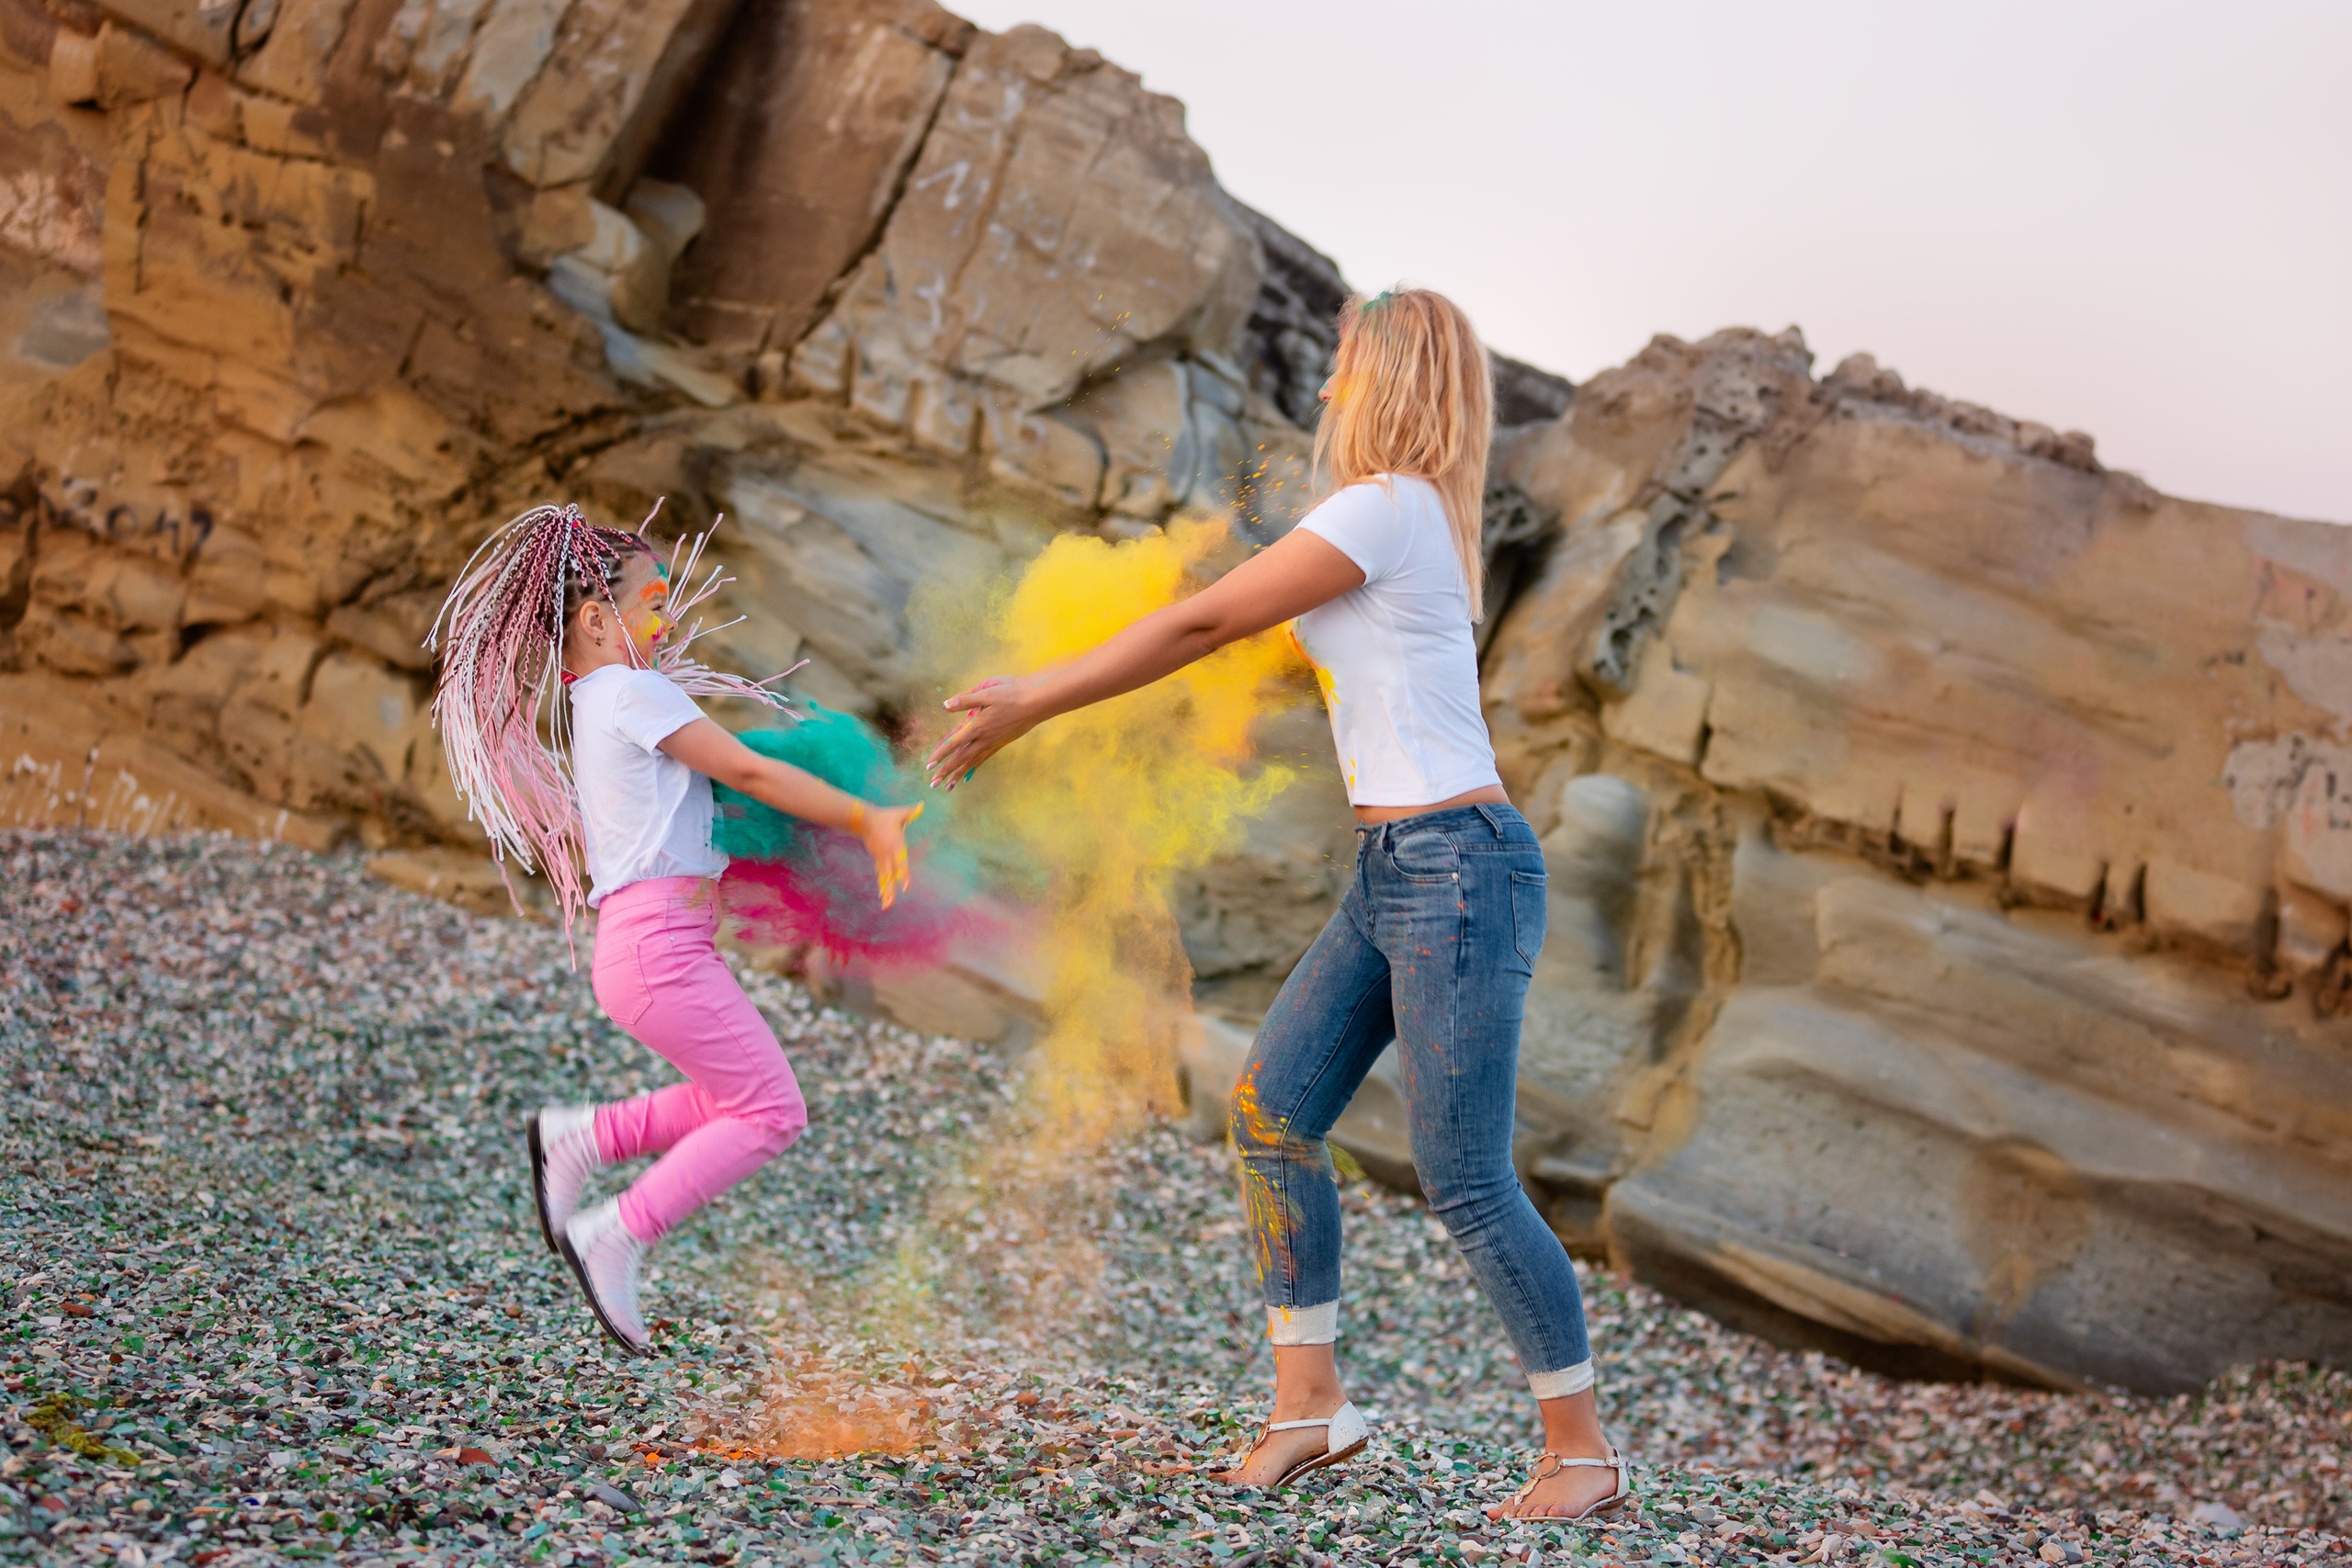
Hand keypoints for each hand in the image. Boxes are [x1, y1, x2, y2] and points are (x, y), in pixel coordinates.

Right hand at [858, 801, 923, 908]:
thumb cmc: (885, 817)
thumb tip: (921, 805)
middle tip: (891, 904)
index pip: (901, 863)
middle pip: (890, 876)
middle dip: (890, 891)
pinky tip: (883, 896)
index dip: (904, 875)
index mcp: (896, 847)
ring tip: (887, 906)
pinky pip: (881, 874)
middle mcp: (888, 856)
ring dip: (885, 892)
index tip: (906, 887)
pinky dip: (882, 885)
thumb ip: (911, 811)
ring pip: (884, 878)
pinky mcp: (877, 859)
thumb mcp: (899, 814)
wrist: (864, 820)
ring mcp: (881, 858)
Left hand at [924, 675, 1039, 790]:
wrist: (1036, 702)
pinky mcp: (1001, 743)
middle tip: (933, 783)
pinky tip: (968, 775)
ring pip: (972, 762)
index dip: (940, 754)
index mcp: (977, 725)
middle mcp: (984, 738)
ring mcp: (993, 742)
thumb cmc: (1012, 694)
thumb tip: (945, 705)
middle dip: (946, 771)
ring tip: (948, 787)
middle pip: (961, 759)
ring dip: (958, 774)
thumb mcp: (986, 692)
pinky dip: (974, 767)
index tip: (929, 765)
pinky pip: (984, 759)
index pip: (954, 743)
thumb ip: (965, 700)